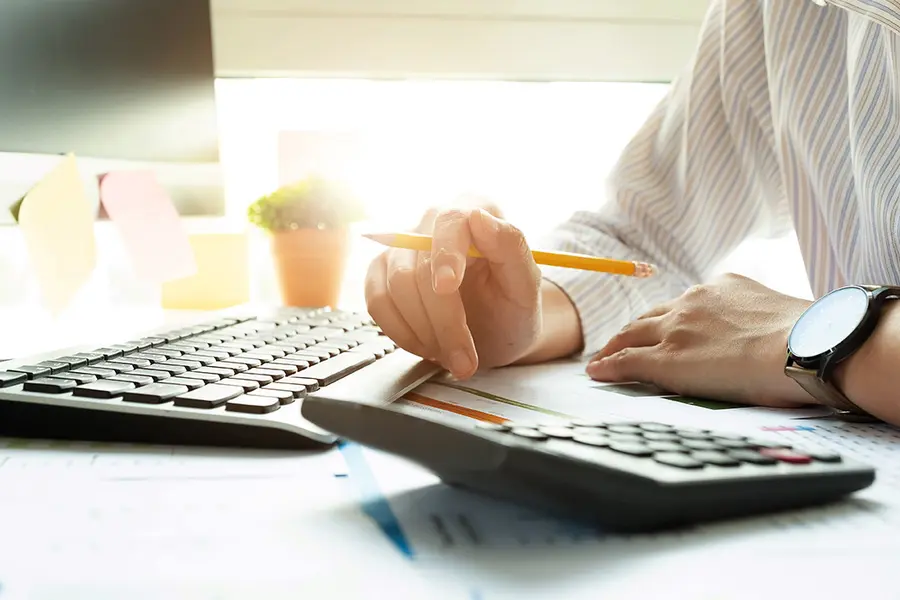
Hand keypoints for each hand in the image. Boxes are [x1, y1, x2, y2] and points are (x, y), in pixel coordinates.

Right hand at [365, 206, 542, 378]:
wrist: (495, 333)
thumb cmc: (513, 308)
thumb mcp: (527, 286)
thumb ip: (512, 249)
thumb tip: (479, 217)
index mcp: (476, 208)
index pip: (451, 220)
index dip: (446, 254)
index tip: (447, 287)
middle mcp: (434, 221)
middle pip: (420, 264)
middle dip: (442, 319)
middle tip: (465, 360)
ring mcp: (403, 247)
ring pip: (395, 286)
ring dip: (424, 332)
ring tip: (452, 354)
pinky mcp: (381, 273)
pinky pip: (377, 301)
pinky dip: (401, 332)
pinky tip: (427, 345)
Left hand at [586, 273, 813, 406]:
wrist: (805, 346)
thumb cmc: (807, 338)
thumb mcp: (777, 313)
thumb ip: (756, 319)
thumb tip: (764, 337)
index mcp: (722, 287)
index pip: (684, 304)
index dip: (667, 318)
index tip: (660, 327)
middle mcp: (692, 302)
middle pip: (650, 316)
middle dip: (633, 329)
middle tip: (620, 341)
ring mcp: (676, 329)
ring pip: (632, 335)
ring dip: (615, 346)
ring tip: (602, 357)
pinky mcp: (666, 359)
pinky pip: (626, 361)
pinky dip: (609, 366)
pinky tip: (598, 372)